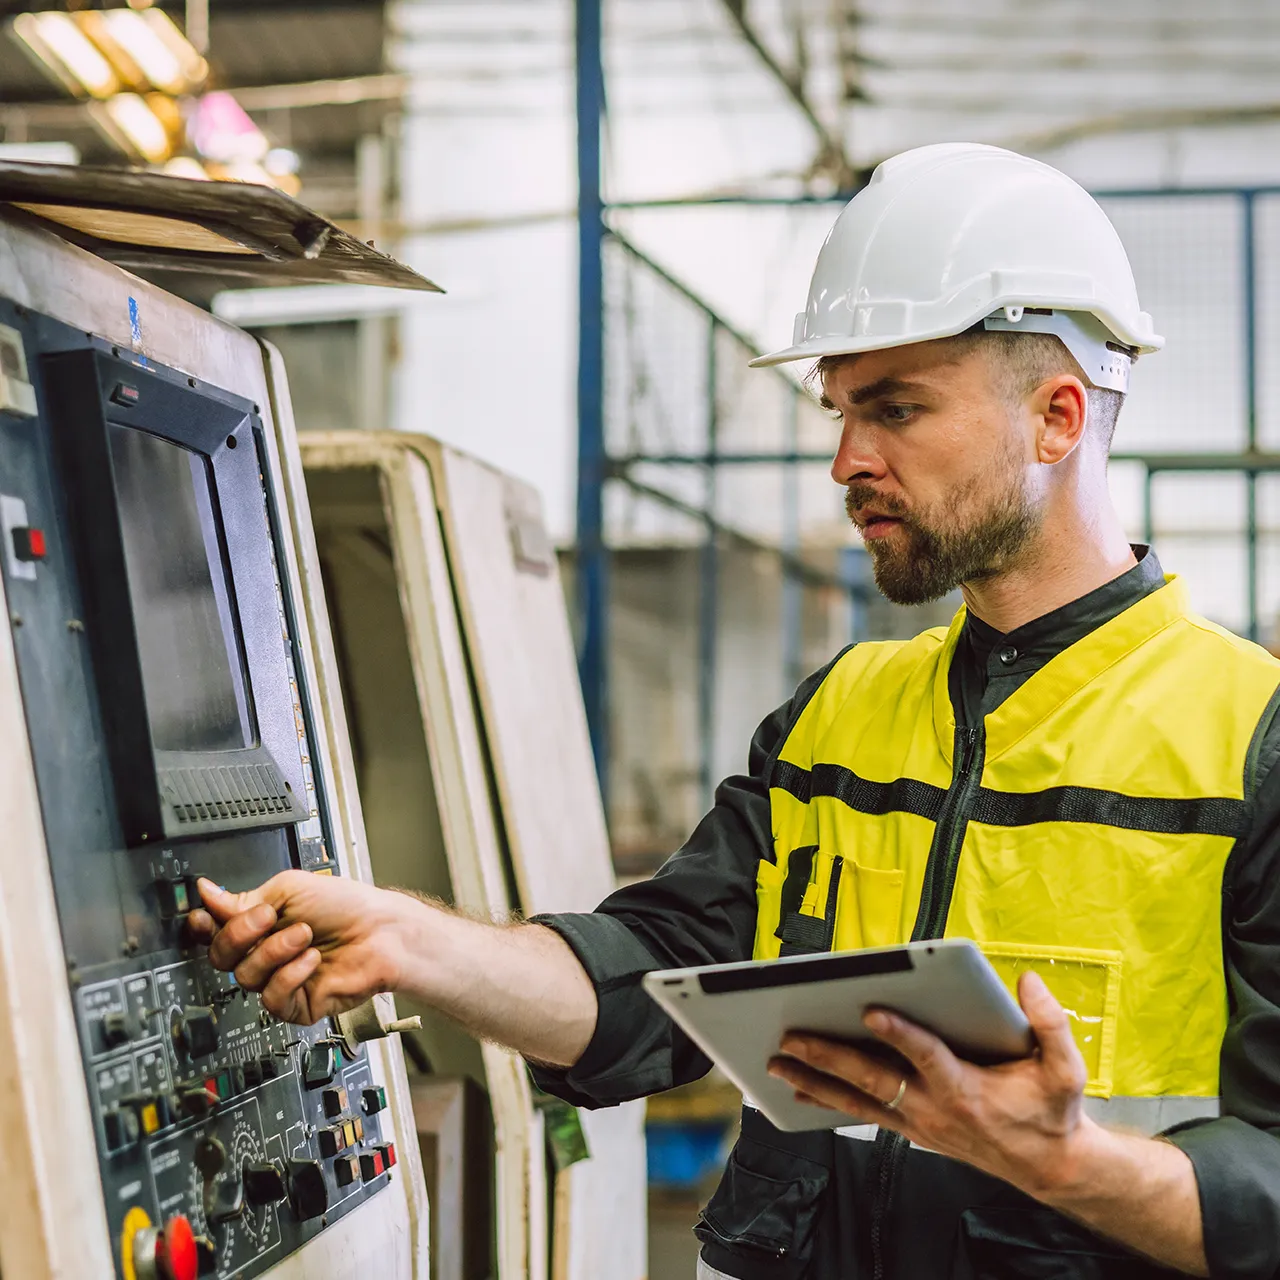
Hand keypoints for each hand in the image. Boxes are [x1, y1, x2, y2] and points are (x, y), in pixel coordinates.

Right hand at [188, 872, 411, 1025]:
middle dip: (240, 934)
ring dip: (275, 951)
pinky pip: (271, 998)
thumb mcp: (291, 888)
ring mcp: (280, 978)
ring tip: (305, 935)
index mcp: (260, 923)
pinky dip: (291, 975)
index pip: (215, 931)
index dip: (203, 927)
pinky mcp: (296, 1004)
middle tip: (269, 918)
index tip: (203, 918)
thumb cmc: (347, 906)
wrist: (382, 932)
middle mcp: (266, 951)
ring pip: (245, 976)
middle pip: (221, 956)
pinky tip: (312, 961)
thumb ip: (245, 898)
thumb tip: (206, 893)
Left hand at [768, 970, 1093, 1197]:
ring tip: (777, 1062)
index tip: (870, 1009)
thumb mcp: (1066, 1070)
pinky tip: (799, 1090)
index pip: (926, 1057)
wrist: (1049, 1168)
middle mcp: (934, 1108)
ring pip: (857, 1101)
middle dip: (829, 1056)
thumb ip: (1051, 1023)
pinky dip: (827, 1102)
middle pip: (874, 1080)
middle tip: (792, 1035)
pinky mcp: (912, 1130)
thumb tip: (1027, 981)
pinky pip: (862, 1114)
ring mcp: (919, 1123)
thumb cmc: (1052, 1111)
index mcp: (967, 1089)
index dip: (898, 1034)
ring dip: (814, 1080)